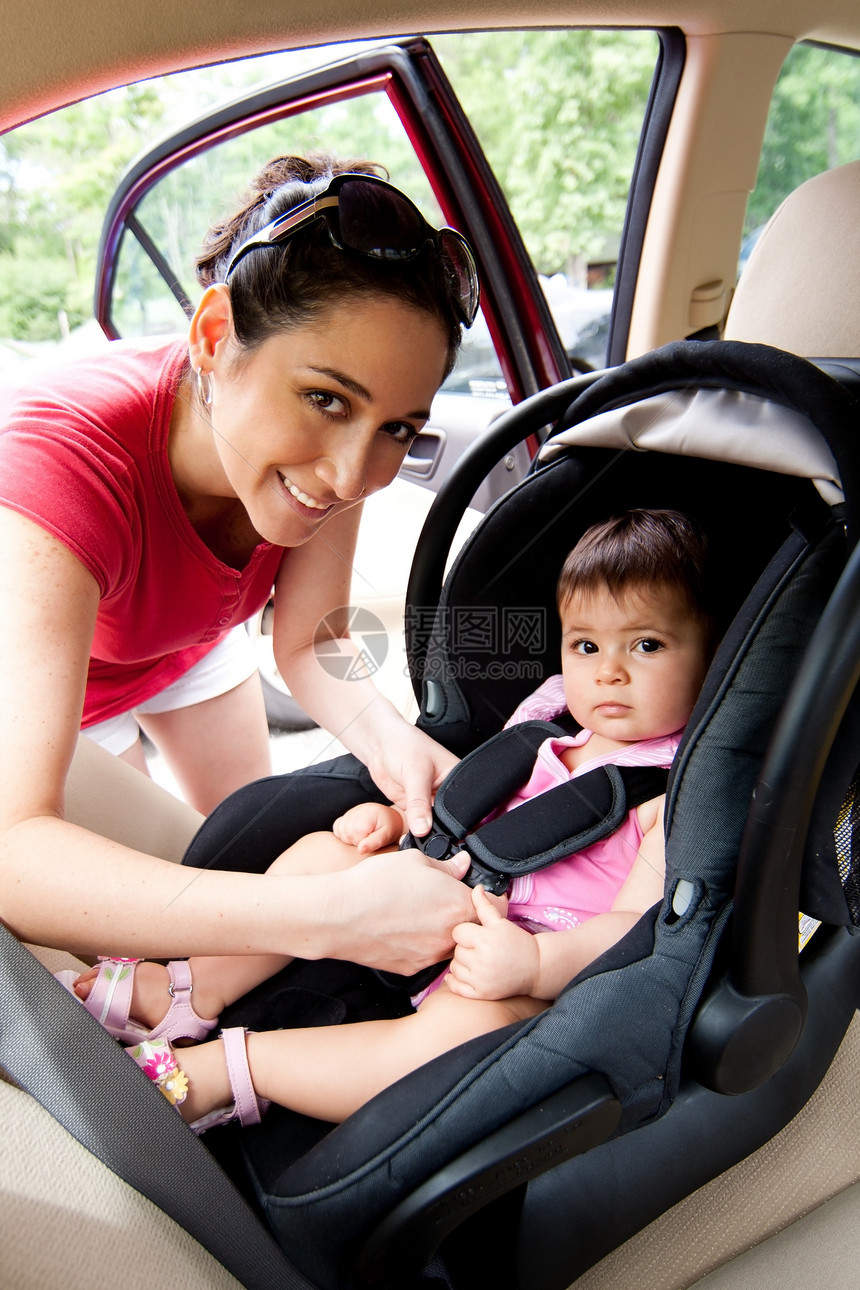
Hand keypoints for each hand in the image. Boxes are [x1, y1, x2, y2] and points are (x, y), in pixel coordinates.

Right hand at [324, 848, 476, 973]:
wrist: (338, 915)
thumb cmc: (375, 883)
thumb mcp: (415, 860)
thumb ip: (447, 866)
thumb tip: (463, 865)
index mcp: (458, 906)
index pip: (496, 908)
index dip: (489, 899)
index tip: (481, 894)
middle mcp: (450, 937)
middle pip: (473, 929)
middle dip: (464, 916)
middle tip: (444, 902)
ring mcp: (431, 957)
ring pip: (449, 944)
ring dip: (443, 932)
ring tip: (418, 914)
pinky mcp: (411, 969)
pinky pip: (426, 955)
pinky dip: (421, 944)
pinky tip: (402, 928)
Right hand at [333, 802, 403, 853]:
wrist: (389, 818)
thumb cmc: (389, 827)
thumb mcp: (386, 835)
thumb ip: (374, 842)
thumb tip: (360, 850)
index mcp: (366, 817)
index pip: (356, 840)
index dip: (364, 844)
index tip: (373, 839)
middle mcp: (355, 812)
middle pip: (347, 837)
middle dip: (357, 841)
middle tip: (369, 837)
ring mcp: (349, 813)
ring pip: (341, 834)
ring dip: (351, 837)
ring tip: (364, 834)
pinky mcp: (345, 816)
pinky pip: (337, 828)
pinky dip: (343, 833)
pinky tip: (355, 832)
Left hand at [364, 723, 457, 838]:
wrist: (379, 744)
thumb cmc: (404, 745)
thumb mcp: (415, 773)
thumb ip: (418, 803)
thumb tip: (423, 830)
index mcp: (457, 779)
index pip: (462, 807)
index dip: (455, 823)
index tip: (445, 836)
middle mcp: (446, 792)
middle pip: (448, 820)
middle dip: (439, 831)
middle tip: (429, 838)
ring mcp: (429, 801)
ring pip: (431, 825)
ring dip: (424, 833)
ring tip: (418, 836)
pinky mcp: (414, 807)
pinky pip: (416, 825)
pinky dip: (412, 831)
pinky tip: (410, 835)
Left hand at [446, 885, 539, 1000]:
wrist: (535, 968)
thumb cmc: (517, 942)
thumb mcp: (501, 922)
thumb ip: (485, 906)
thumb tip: (476, 888)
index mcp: (486, 940)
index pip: (458, 933)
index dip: (465, 932)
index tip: (475, 934)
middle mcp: (482, 961)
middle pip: (456, 951)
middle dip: (465, 948)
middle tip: (478, 948)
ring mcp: (481, 979)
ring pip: (454, 968)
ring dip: (461, 964)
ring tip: (475, 961)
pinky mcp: (481, 994)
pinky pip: (456, 987)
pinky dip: (454, 981)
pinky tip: (464, 974)